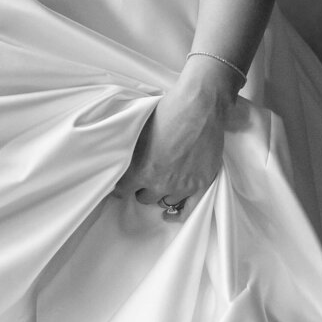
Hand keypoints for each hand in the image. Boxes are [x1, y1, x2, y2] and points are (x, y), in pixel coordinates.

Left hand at [120, 71, 231, 222]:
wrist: (200, 106)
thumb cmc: (167, 112)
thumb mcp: (139, 132)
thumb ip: (130, 154)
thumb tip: (122, 162)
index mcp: (140, 171)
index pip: (121, 191)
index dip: (121, 186)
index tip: (121, 183)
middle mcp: (159, 184)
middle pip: (144, 198)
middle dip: (143, 188)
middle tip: (147, 176)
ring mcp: (182, 186)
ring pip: (165, 201)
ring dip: (162, 193)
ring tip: (163, 182)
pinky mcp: (201, 184)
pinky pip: (188, 209)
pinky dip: (179, 213)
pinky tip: (171, 214)